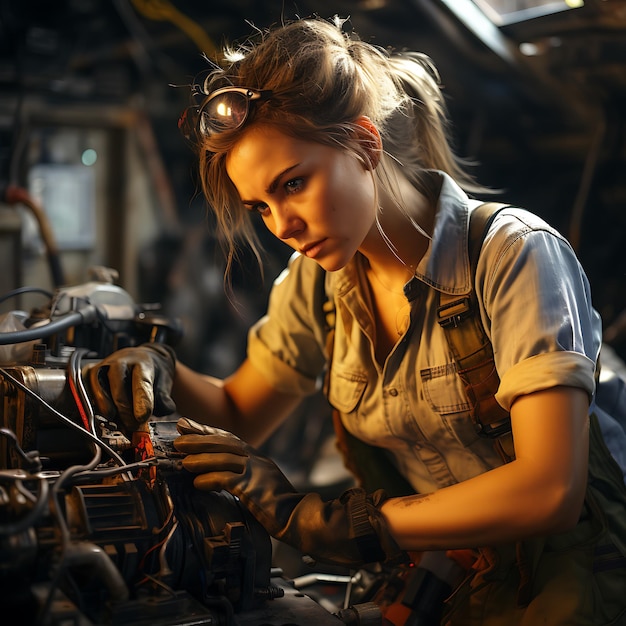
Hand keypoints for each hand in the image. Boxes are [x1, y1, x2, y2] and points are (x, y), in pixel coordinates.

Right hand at [83, 343, 176, 431]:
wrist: (141, 358)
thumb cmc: (152, 373)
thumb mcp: (164, 382)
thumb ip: (164, 398)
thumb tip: (165, 410)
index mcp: (142, 362)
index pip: (141, 382)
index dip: (141, 401)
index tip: (143, 417)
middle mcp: (120, 362)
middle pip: (119, 389)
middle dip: (126, 413)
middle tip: (134, 428)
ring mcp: (103, 368)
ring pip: (100, 392)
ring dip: (110, 413)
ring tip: (121, 426)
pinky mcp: (89, 375)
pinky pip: (87, 393)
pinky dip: (96, 408)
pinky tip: (107, 419)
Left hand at [173, 418, 406, 566]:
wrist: (301, 518)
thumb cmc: (279, 507)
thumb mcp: (260, 485)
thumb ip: (243, 477)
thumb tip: (217, 474)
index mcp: (258, 458)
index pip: (228, 438)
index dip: (206, 431)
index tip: (187, 426)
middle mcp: (257, 459)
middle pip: (224, 443)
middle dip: (199, 439)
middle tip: (179, 438)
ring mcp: (257, 472)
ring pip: (223, 458)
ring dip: (201, 458)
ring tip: (182, 460)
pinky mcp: (254, 487)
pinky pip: (228, 479)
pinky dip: (210, 479)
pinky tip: (197, 483)